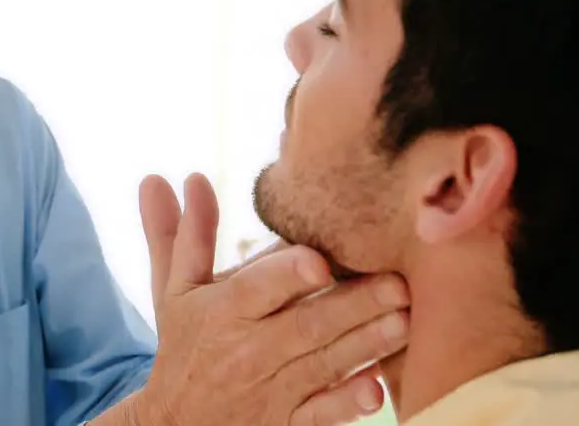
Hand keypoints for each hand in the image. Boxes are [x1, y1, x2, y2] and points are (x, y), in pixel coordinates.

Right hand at [135, 173, 408, 425]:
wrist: (174, 425)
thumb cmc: (185, 345)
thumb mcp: (175, 290)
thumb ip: (185, 233)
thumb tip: (181, 176)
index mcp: (222, 311)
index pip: (255, 289)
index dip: (286, 275)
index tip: (319, 260)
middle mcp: (246, 350)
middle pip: (305, 326)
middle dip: (353, 306)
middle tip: (398, 283)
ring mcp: (271, 390)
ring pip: (323, 366)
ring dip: (366, 345)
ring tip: (404, 321)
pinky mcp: (287, 423)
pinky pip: (321, 415)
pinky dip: (347, 403)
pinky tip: (377, 388)